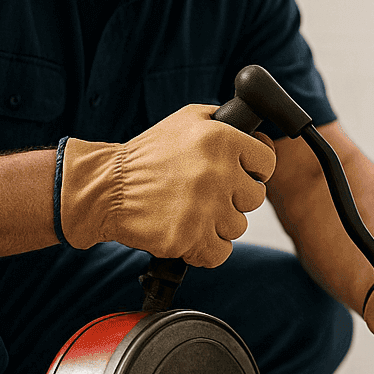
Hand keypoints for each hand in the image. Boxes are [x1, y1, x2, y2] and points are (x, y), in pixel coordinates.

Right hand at [58, 104, 275, 266]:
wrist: (107, 187)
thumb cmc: (148, 155)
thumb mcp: (186, 120)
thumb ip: (224, 122)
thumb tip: (257, 133)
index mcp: (222, 139)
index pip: (267, 162)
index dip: (254, 170)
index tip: (241, 175)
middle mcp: (217, 171)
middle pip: (255, 199)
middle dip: (234, 199)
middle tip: (207, 194)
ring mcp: (204, 207)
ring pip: (237, 228)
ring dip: (217, 224)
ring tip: (191, 212)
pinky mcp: (188, 237)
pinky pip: (219, 253)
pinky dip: (206, 249)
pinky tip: (190, 234)